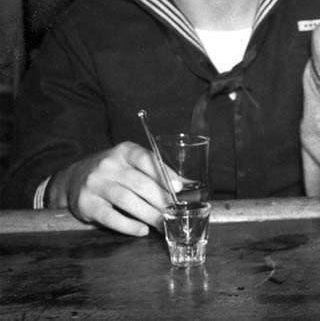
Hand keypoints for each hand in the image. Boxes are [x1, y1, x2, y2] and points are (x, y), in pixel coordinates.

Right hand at [47, 141, 182, 235]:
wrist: (73, 180)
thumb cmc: (112, 172)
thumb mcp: (130, 164)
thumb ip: (154, 171)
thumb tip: (185, 184)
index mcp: (124, 151)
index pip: (146, 158)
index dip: (164, 173)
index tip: (178, 187)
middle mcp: (108, 164)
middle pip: (140, 183)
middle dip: (159, 200)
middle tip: (173, 213)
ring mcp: (95, 184)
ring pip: (127, 200)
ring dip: (148, 214)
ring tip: (161, 223)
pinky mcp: (86, 204)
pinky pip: (111, 217)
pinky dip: (129, 225)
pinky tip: (142, 229)